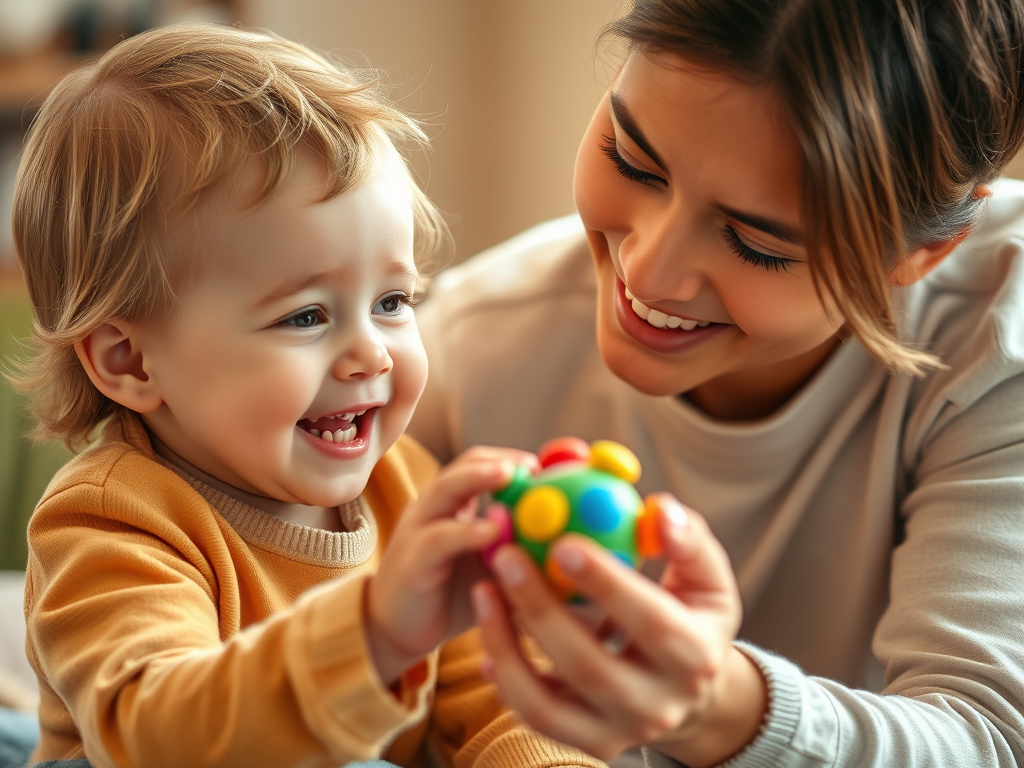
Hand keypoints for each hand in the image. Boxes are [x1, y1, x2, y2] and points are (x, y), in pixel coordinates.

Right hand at [366, 446, 537, 684]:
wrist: (400, 633)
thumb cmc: (455, 596)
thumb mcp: (496, 568)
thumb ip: (526, 552)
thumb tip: (582, 552)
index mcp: (456, 505)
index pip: (484, 465)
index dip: (516, 459)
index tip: (555, 465)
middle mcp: (435, 508)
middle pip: (464, 465)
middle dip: (500, 460)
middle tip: (535, 465)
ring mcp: (420, 529)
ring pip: (446, 489)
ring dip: (479, 478)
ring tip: (512, 475)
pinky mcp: (412, 560)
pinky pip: (439, 537)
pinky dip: (467, 531)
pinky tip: (493, 532)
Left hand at [471, 495, 766, 766]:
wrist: (688, 691)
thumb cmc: (691, 614)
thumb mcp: (707, 578)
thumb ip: (689, 541)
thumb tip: (661, 510)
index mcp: (696, 657)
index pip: (652, 623)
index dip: (607, 585)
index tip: (564, 543)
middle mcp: (659, 706)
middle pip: (589, 666)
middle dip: (540, 609)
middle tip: (506, 556)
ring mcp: (618, 732)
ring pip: (547, 702)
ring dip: (506, 643)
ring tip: (483, 589)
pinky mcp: (586, 743)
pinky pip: (533, 714)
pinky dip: (504, 675)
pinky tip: (489, 632)